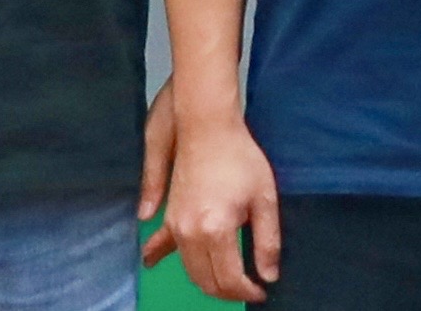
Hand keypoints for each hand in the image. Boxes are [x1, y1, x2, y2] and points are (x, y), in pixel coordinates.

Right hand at [158, 110, 286, 301]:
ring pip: (189, 269)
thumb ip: (267, 242)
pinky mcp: (168, 215)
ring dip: (206, 281)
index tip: (261, 291)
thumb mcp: (265, 200)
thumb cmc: (241, 159)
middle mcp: (190, 233)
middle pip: (206, 280)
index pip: (230, 279)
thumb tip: (268, 276)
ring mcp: (175, 225)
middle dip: (228, 292)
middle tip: (248, 289)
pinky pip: (163, 244)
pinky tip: (152, 263)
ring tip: (226, 283)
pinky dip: (159, 256)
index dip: (247, 292)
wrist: (207, 128)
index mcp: (216, 229)